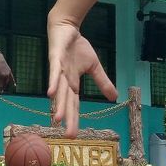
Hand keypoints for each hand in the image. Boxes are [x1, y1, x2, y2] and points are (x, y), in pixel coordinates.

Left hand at [0, 52, 14, 92]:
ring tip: (2, 90)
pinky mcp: (10, 71)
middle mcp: (7, 74)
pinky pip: (12, 77)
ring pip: (7, 81)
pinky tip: (14, 85)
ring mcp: (9, 73)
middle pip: (3, 83)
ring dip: (4, 86)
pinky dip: (13, 81)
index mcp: (3, 75)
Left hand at [47, 18, 116, 137]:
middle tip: (68, 136)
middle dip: (67, 118)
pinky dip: (53, 82)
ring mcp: (59, 70)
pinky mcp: (55, 59)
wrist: (67, 29)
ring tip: (58, 119)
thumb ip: (102, 82)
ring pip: (59, 90)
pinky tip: (50, 93)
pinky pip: (54, 72)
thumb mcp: (94, 67)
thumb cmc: (77, 48)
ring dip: (58, 104)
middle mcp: (64, 81)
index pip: (74, 105)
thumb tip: (115, 98)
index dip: (74, 119)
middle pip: (66, 102)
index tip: (74, 136)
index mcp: (73, 84)